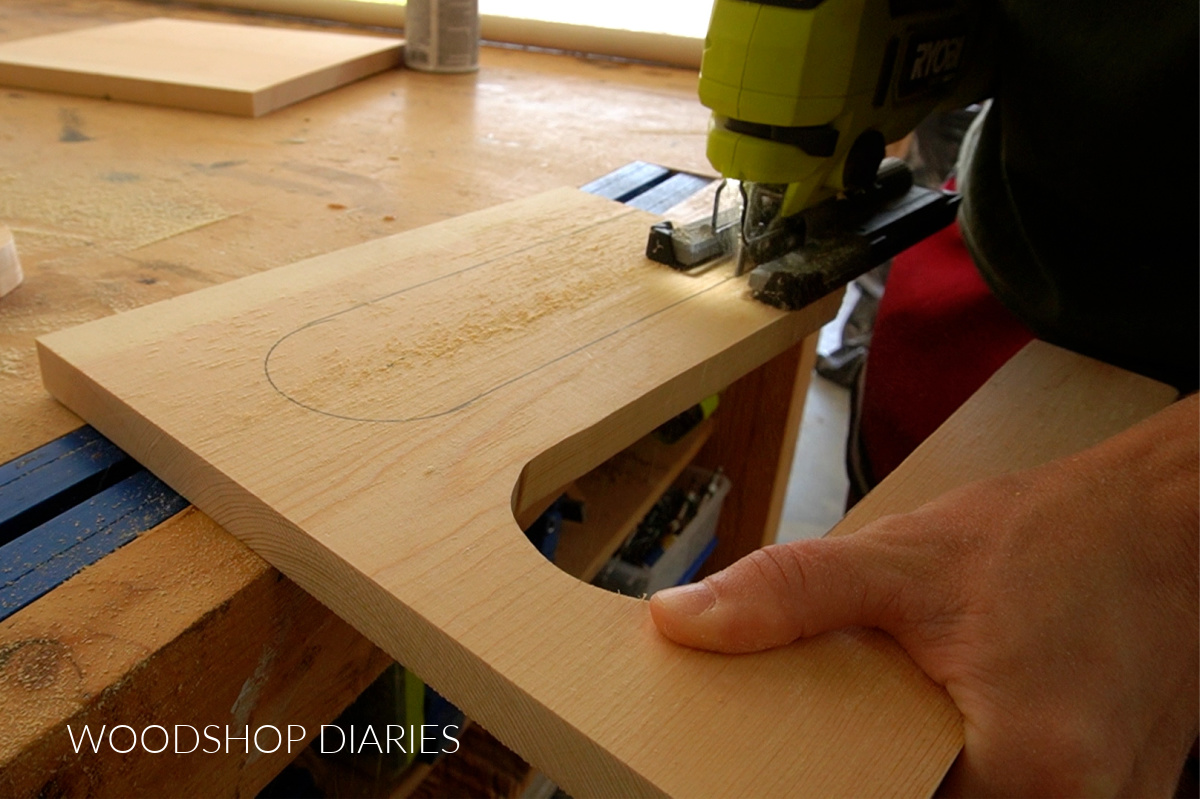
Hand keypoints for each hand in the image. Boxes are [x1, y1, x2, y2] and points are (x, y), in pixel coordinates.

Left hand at [651, 395, 1198, 795]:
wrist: (1165, 522)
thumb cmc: (1057, 538)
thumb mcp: (904, 560)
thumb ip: (790, 595)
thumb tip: (685, 621)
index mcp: (1027, 768)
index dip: (827, 782)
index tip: (790, 756)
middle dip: (874, 774)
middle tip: (860, 714)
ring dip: (923, 768)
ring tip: (903, 708)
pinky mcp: (1111, 794)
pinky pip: (1013, 795)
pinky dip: (965, 763)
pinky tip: (945, 716)